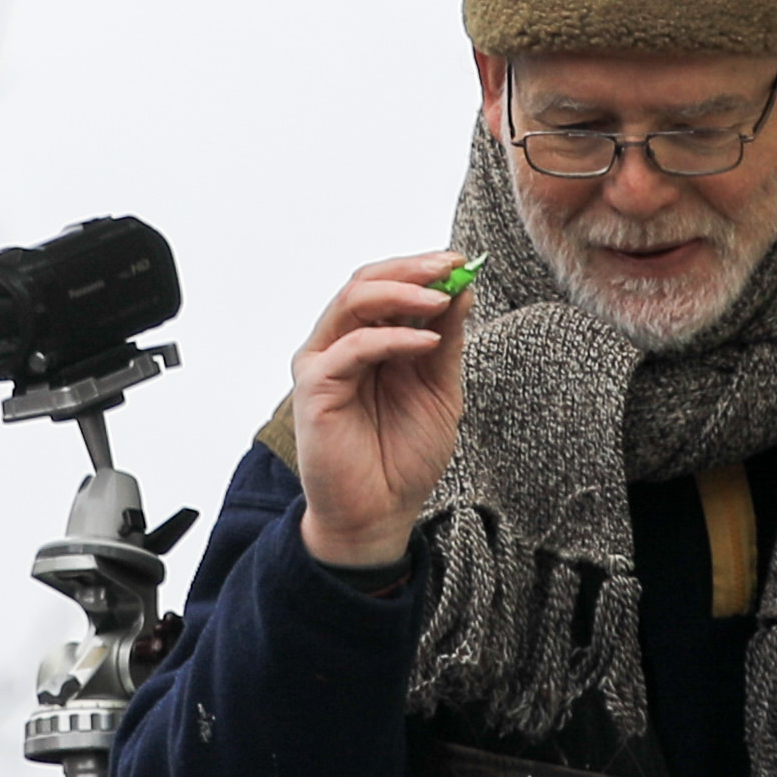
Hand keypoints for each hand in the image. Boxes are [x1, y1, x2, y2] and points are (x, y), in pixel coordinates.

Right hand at [289, 252, 474, 569]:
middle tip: (450, 265)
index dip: (423, 268)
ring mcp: (324, 363)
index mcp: (370, 342)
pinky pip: (351, 347)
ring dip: (401, 291)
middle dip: (412, 268)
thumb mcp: (440, 389)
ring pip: (353, 301)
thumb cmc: (403, 457)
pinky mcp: (314, 388)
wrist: (379, 514)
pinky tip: (428, 342)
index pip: (388, 286)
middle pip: (366, 282)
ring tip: (441, 296)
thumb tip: (461, 289)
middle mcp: (341, 345)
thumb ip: (445, 341)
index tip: (461, 262)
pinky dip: (393, 337)